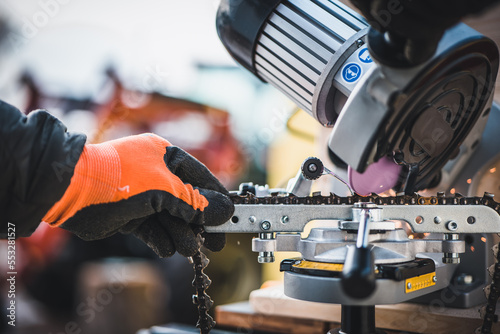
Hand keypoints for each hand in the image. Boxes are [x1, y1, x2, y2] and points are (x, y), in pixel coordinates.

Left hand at [43, 133, 233, 256]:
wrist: (73, 192)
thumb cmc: (120, 179)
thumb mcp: (165, 189)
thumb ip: (195, 202)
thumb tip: (224, 210)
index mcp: (165, 156)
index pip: (200, 177)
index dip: (216, 197)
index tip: (230, 215)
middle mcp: (155, 174)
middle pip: (187, 201)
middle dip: (199, 222)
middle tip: (215, 242)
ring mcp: (142, 196)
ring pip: (171, 218)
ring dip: (181, 234)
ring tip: (189, 248)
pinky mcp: (130, 215)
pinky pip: (153, 229)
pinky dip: (161, 240)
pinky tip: (166, 248)